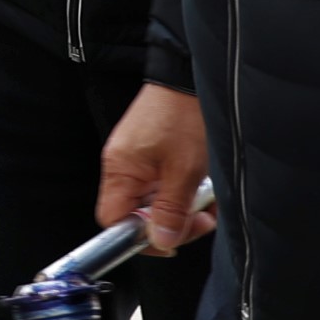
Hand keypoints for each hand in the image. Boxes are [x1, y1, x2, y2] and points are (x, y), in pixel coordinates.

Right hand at [96, 85, 216, 254]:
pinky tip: (200, 187)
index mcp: (120, 170)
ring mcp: (134, 158)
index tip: (170, 240)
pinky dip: (180, 191)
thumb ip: (170, 210)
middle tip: (200, 220)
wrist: (189, 77)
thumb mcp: (184, 171)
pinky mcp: (148, 151)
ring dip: (180, 208)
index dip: (139, 237)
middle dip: (170, 223)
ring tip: (206, 201)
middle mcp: (121, 165)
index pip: (113, 220)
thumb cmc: (183, 117)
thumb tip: (160, 242)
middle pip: (134, 213)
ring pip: (151, 200)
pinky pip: (159, 184)